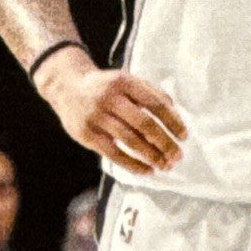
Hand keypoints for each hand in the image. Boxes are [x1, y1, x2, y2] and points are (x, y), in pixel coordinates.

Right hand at [34, 48, 186, 175]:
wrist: (66, 87)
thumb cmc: (105, 86)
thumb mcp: (126, 80)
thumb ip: (150, 92)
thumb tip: (175, 112)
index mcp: (124, 82)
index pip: (155, 103)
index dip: (172, 121)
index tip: (184, 136)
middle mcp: (109, 98)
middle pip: (144, 124)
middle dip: (165, 142)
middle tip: (178, 155)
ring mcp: (96, 116)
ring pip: (130, 140)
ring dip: (151, 155)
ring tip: (165, 165)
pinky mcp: (87, 134)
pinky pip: (114, 154)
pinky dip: (132, 164)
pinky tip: (147, 170)